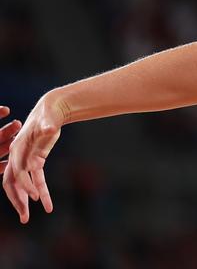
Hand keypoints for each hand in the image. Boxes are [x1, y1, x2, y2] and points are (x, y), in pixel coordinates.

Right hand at [2, 97, 62, 223]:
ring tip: (27, 219)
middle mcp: (18, 156)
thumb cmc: (49, 113)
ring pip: (22, 185)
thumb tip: (49, 129)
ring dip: (24, 201)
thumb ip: (47, 125)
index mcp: (18, 148)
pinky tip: (46, 204)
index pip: (18, 172)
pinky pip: (36, 180)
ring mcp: (26, 160)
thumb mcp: (48, 118)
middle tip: (24, 218)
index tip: (36, 196)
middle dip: (17, 200)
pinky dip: (40, 191)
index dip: (25, 185)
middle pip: (13, 183)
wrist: (52, 109)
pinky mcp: (36, 162)